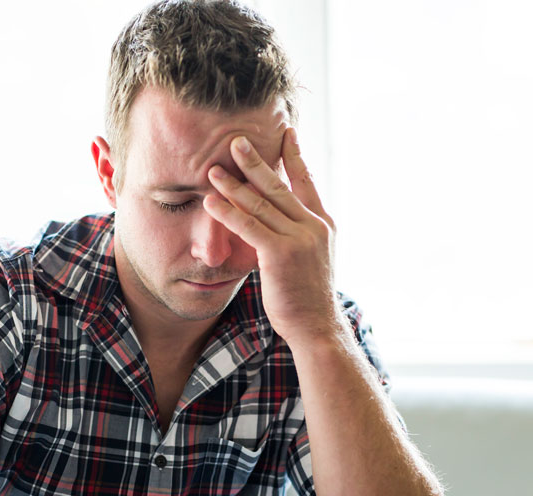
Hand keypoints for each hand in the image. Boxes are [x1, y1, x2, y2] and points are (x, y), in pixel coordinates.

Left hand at [203, 128, 341, 346]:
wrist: (316, 325)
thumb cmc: (307, 297)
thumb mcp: (310, 259)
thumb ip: (296, 235)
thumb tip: (275, 222)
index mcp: (322, 224)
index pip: (306, 181)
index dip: (294, 156)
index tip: (286, 132)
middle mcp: (312, 226)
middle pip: (279, 185)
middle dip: (255, 161)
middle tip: (236, 140)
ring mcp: (298, 238)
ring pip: (260, 203)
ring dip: (234, 184)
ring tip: (213, 168)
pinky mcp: (280, 253)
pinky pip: (248, 226)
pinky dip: (227, 212)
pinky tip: (210, 201)